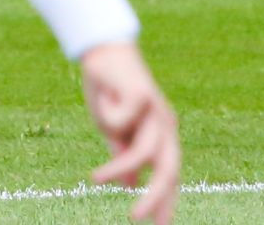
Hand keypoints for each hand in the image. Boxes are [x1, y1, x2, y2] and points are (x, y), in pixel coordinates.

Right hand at [82, 42, 180, 224]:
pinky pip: (121, 119)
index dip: (165, 202)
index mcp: (161, 137)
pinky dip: (106, 115)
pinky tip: (102, 99)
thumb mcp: (114, 132)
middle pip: (169, 168)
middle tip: (136, 220)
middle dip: (156, 197)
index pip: (169, 176)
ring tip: (94, 179)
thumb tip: (129, 185)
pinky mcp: (143, 94)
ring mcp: (157, 110)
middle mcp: (164, 125)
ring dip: (118, 167)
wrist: (105, 55)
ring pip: (146, 150)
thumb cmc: (110, 95)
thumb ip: (122, 156)